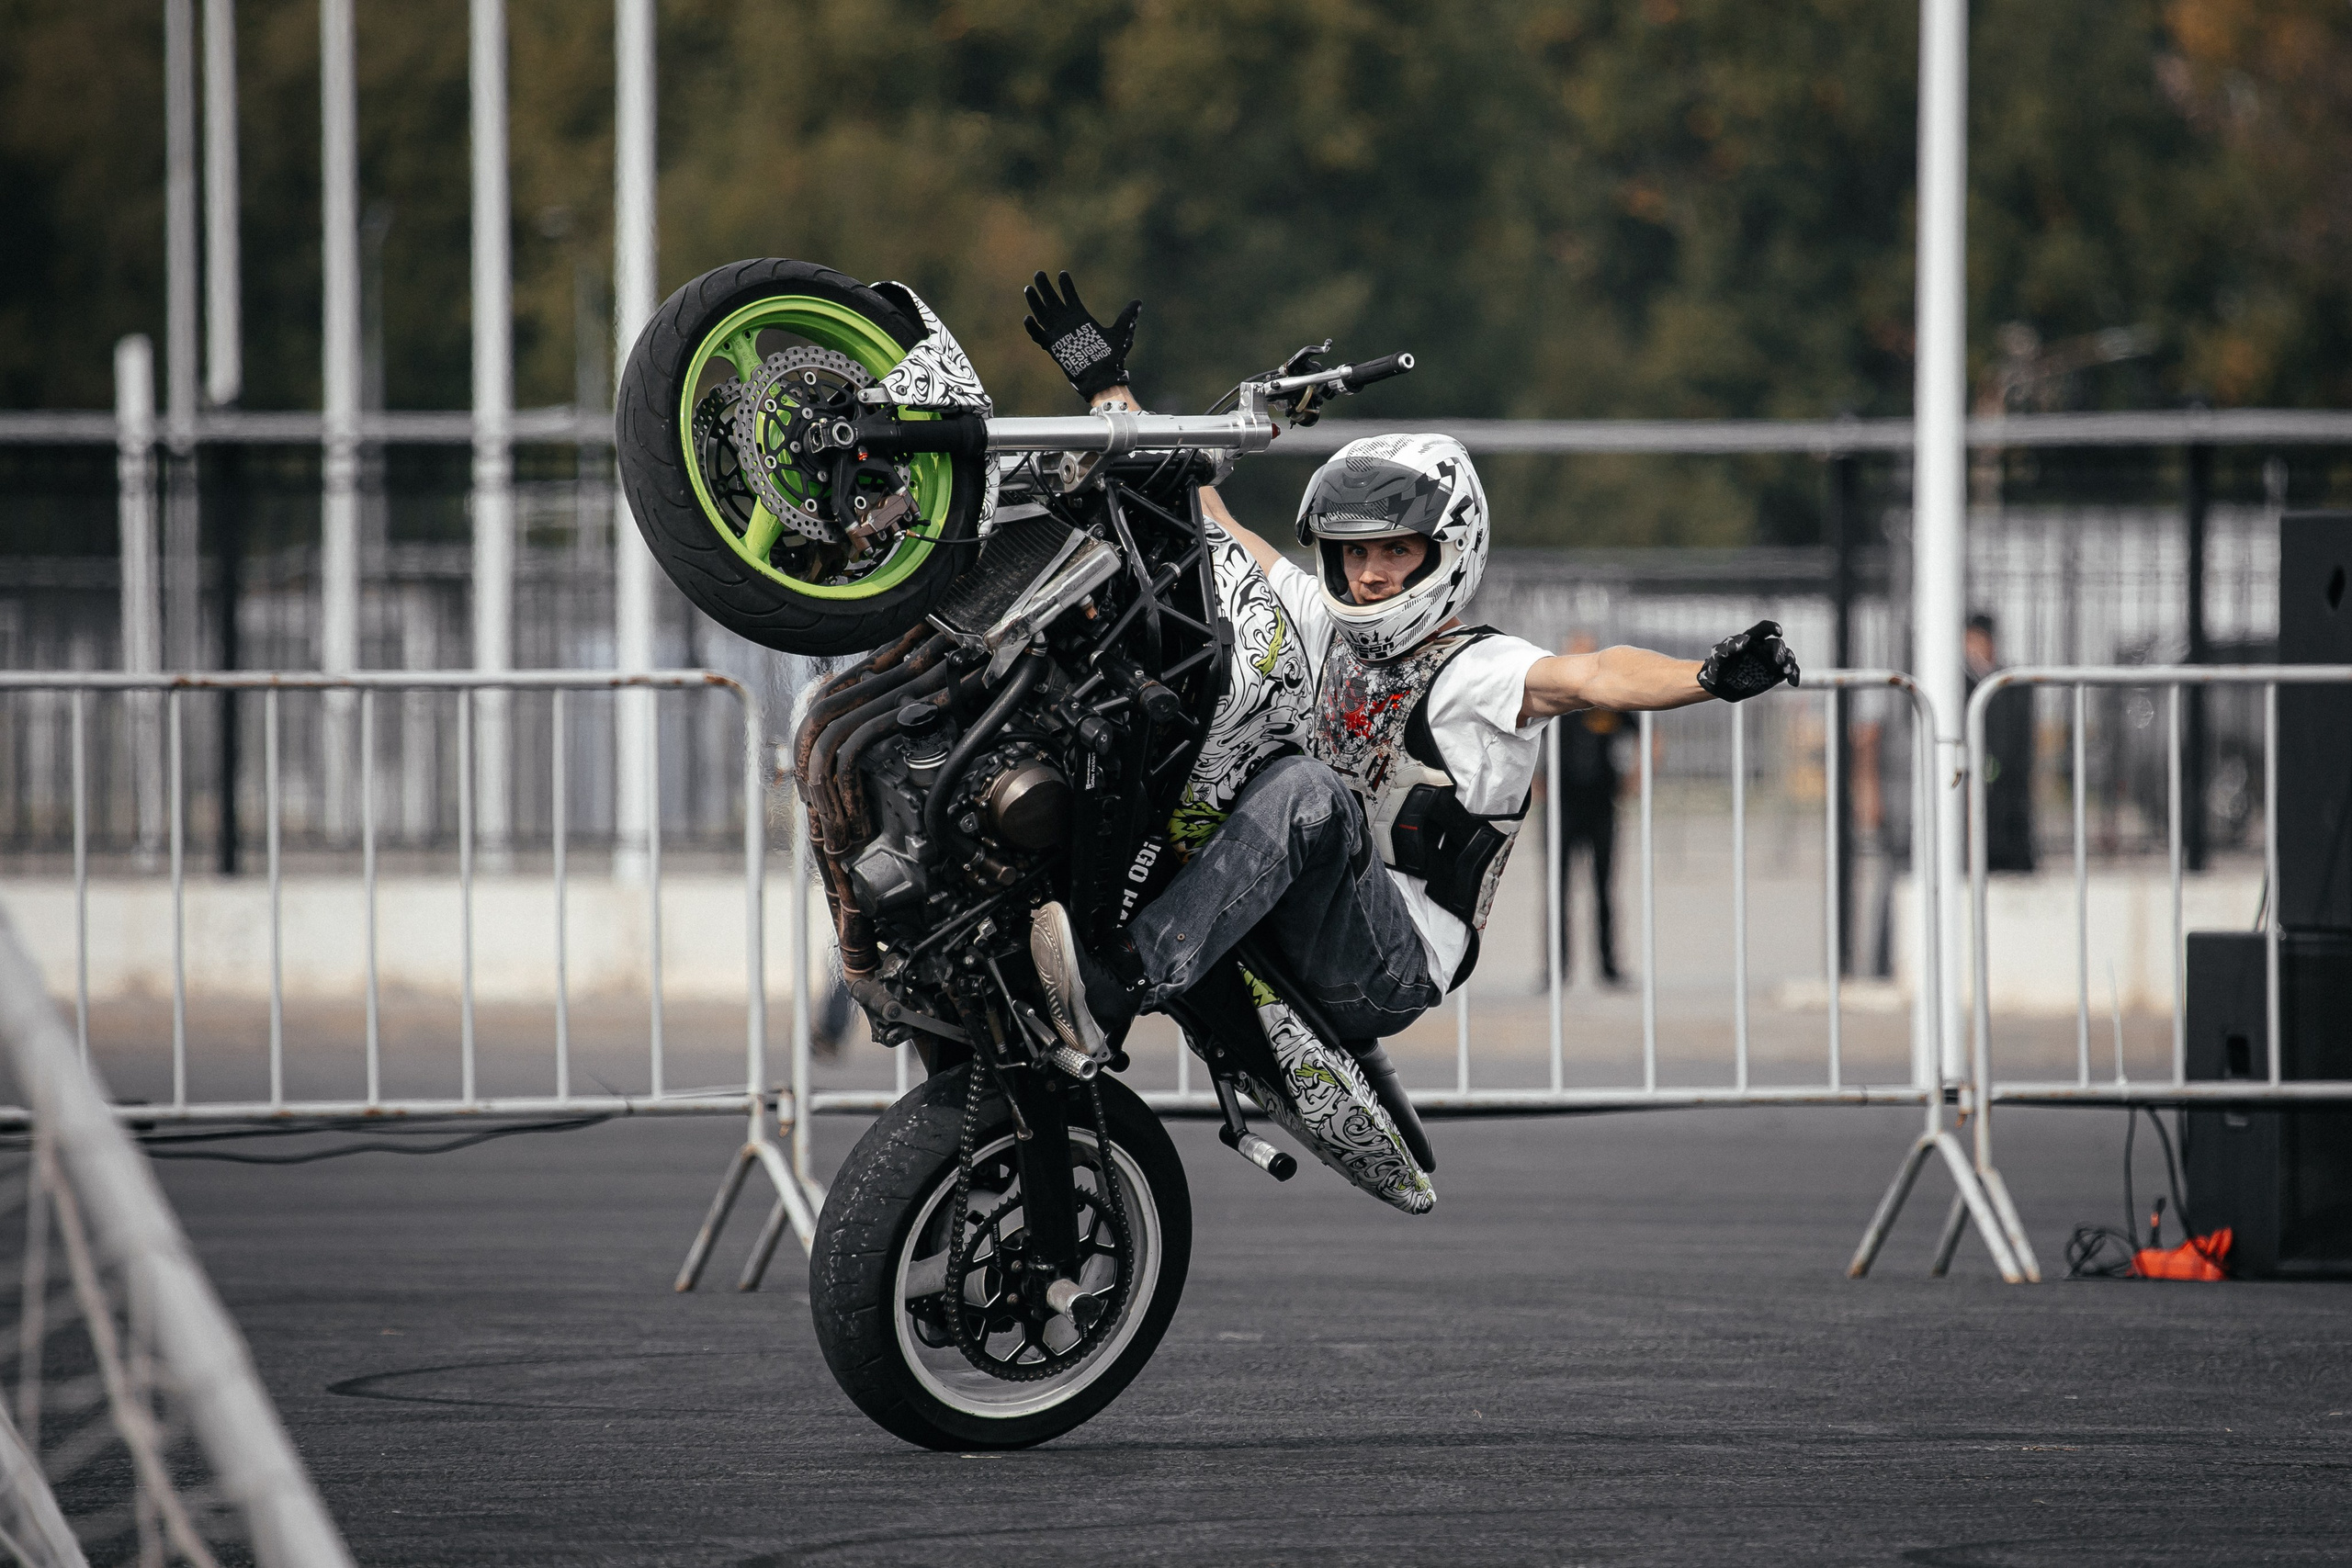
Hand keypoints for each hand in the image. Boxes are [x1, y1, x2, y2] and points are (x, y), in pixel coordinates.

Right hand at [1023, 270, 1140, 398]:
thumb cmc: (1112, 357)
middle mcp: (1068, 324)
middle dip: (1045, 287)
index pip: (1070, 297)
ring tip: (1028, 289)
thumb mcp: (1121, 333)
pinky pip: (1040, 337)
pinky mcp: (1054, 348)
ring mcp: (1059, 335)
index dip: (1066, 286)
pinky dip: (1033, 329)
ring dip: (1035, 302)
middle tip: (1039, 273)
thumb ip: (1127, 316)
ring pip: (1043, 315)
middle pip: (1052, 301)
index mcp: (1081, 318)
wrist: (1104, 378)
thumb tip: (1138, 302)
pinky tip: (1028, 318)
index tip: (1062, 273)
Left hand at [1697, 620, 1800, 702]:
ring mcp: (1771, 660)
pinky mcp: (1775, 673)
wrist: (1719, 684)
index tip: (1778, 633)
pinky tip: (1794, 682)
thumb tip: (1744, 639)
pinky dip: (1794, 675)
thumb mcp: (1718, 657)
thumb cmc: (1717, 666)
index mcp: (1751, 639)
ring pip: (1788, 656)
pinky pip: (1790, 671)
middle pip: (1777, 645)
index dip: (1772, 627)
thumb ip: (1729, 648)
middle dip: (1780, 652)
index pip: (1764, 628)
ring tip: (1786, 672)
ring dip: (1790, 662)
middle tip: (1777, 662)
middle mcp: (1763, 647)